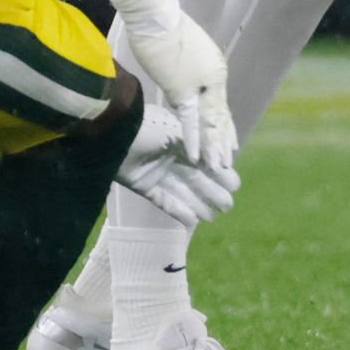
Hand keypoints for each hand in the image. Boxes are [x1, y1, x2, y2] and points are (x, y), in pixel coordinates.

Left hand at [115, 101, 240, 226]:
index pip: (206, 160)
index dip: (220, 173)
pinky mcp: (143, 185)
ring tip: (214, 217)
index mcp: (183, 140)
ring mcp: (157, 172)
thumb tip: (224, 164)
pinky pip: (163, 201)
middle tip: (228, 205)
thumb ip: (203, 148)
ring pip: (183, 191)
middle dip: (213, 192)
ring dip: (198, 204)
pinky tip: (192, 222)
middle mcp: (171, 156)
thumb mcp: (181, 132)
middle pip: (196, 178)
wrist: (114, 133)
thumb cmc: (150, 127)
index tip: (235, 185)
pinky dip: (178, 211)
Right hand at [121, 4, 236, 170]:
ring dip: (213, 146)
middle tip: (228, 165)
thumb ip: (192, 74)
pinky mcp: (182, 90)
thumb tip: (186, 91)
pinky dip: (194, 140)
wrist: (156, 18)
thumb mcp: (186, 54)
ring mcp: (201, 86)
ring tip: (219, 167)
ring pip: (209, 123)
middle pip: (218, 118)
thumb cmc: (168, 29)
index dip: (225, 127)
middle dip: (222, 142)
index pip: (221, 107)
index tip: (231, 145)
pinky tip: (197, 157)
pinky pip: (190, 122)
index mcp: (215, 72)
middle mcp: (213, 81)